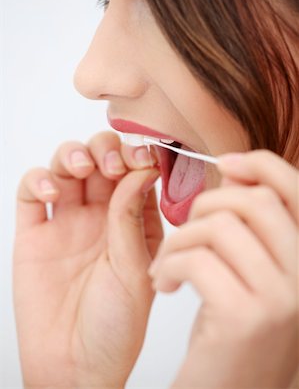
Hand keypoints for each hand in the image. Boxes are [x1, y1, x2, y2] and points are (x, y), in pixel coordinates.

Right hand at [14, 131, 162, 388]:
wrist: (74, 365)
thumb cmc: (115, 325)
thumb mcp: (134, 269)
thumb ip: (131, 216)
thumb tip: (142, 168)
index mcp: (133, 222)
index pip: (136, 172)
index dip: (139, 156)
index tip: (143, 155)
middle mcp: (101, 216)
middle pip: (101, 160)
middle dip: (106, 150)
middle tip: (111, 166)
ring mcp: (67, 222)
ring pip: (66, 166)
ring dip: (73, 154)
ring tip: (81, 168)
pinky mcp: (35, 233)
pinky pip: (31, 192)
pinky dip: (38, 179)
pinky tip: (50, 190)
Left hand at [150, 150, 297, 388]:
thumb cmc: (231, 330)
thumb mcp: (248, 271)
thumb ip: (248, 224)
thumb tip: (235, 170)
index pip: (295, 188)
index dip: (259, 164)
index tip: (223, 163)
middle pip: (253, 201)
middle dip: (205, 205)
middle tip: (184, 232)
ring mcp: (280, 297)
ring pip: (219, 225)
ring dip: (179, 239)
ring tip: (167, 264)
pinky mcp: (245, 316)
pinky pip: (196, 258)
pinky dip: (169, 264)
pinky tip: (166, 285)